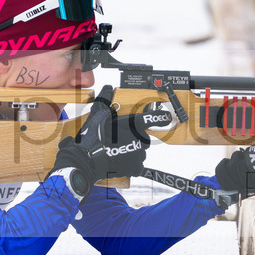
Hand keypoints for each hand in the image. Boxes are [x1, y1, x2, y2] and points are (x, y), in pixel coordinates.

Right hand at [51, 85, 171, 196]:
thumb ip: (105, 101)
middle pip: (143, 137)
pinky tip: (121, 161)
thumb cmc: (93, 137)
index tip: (167, 117)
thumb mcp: (97, 115)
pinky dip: (131, 164)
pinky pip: (138, 165)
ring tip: (119, 151)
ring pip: (141, 151)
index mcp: (132, 124)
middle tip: (121, 140)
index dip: (161, 117)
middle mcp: (138, 138)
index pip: (152, 118)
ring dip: (133, 151)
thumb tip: (108, 88)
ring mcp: (138, 153)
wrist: (88, 159)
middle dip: (135, 138)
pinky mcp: (135, 167)